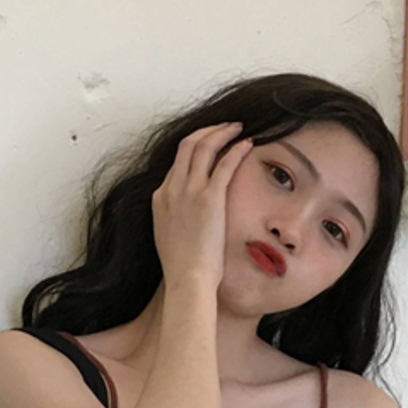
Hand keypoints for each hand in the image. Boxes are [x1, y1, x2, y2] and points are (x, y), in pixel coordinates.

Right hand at [151, 121, 252, 289]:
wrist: (187, 279)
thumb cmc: (182, 267)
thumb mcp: (168, 237)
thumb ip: (174, 219)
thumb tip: (185, 218)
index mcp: (160, 198)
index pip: (177, 163)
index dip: (194, 148)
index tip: (210, 145)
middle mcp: (172, 189)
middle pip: (187, 145)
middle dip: (207, 131)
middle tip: (224, 128)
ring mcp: (190, 191)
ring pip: (204, 146)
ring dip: (222, 132)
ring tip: (237, 128)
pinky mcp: (209, 197)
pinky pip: (225, 163)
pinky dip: (237, 149)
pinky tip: (248, 144)